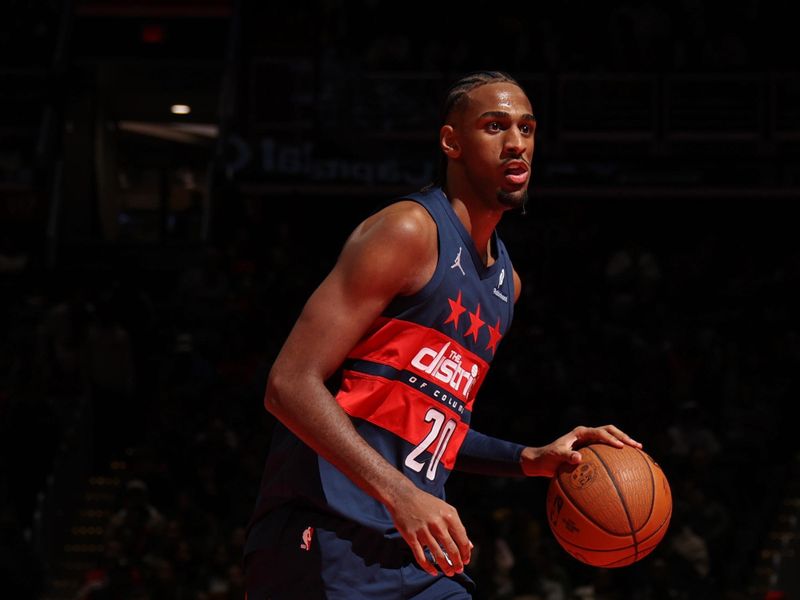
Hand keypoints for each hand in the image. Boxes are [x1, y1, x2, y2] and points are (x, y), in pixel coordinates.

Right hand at [386, 484, 471, 576]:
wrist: (403, 496)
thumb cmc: (427, 503)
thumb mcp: (446, 509)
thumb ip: (458, 527)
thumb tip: (470, 546)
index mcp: (449, 516)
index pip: (462, 540)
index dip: (466, 553)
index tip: (466, 560)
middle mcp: (438, 524)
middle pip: (452, 550)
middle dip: (457, 563)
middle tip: (459, 570)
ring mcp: (424, 531)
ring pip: (438, 555)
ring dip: (445, 567)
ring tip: (449, 573)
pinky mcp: (411, 537)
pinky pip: (421, 557)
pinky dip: (428, 567)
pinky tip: (433, 571)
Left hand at [520, 424, 641, 476]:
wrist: (541, 461)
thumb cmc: (547, 458)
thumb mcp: (555, 457)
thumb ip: (565, 456)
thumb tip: (578, 458)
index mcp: (580, 433)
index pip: (600, 432)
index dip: (611, 438)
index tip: (621, 447)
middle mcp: (586, 435)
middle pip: (610, 431)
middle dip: (624, 437)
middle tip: (637, 446)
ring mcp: (589, 441)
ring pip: (611, 438)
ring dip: (624, 443)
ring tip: (639, 451)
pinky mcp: (591, 450)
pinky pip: (607, 450)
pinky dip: (617, 454)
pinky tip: (627, 465)